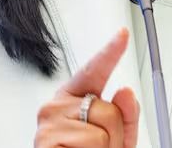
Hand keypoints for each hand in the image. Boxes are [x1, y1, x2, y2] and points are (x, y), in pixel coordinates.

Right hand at [34, 28, 140, 147]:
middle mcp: (57, 106)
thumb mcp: (115, 140)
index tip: (122, 34)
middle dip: (116, 136)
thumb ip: (125, 116)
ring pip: (104, 128)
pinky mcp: (46, 140)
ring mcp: (49, 122)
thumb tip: (125, 91)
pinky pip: (92, 142)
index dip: (110, 51)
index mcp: (74, 100)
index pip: (93, 71)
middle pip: (109, 108)